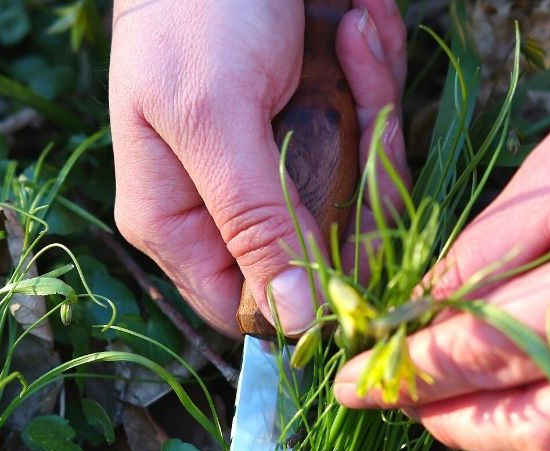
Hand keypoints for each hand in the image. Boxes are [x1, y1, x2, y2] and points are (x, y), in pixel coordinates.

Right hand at [109, 0, 408, 335]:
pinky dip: (374, 80)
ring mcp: (270, 171)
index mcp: (175, 223)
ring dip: (372, 108)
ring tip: (354, 30)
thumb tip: (291, 320)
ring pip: (353, 196)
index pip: (245, 307)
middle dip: (361, 175)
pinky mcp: (310, 132)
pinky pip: (363, 140)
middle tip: (366, 91)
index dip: (307, 293)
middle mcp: (221, 212)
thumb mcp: (217, 118)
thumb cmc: (196, 10)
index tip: (359, 243)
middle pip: (316, 253)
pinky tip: (357, 24)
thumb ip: (252, 220)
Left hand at [335, 0, 549, 450]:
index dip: (414, 371)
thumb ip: (486, 251)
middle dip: (456, 421)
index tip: (355, 384)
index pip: (495, 348)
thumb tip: (417, 318)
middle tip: (398, 399)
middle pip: (546, 422)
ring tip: (449, 407)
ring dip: (507, 435)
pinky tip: (523, 404)